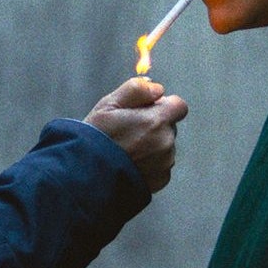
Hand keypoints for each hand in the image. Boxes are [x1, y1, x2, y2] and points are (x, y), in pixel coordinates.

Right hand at [84, 77, 188, 192]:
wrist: (88, 174)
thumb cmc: (96, 137)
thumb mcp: (109, 104)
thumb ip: (137, 90)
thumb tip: (158, 88)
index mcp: (157, 120)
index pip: (179, 106)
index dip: (163, 105)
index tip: (145, 111)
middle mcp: (166, 142)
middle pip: (170, 126)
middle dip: (154, 126)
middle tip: (128, 132)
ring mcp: (165, 162)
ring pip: (165, 146)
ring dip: (152, 145)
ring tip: (126, 150)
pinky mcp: (161, 179)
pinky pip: (161, 165)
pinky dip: (150, 164)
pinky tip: (130, 163)